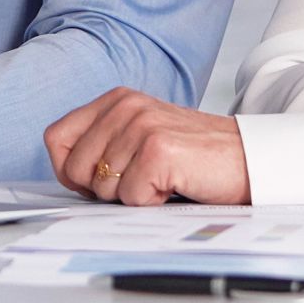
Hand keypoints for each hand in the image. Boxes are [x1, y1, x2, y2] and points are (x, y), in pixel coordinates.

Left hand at [43, 88, 250, 205]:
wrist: (247, 160)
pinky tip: (174, 185)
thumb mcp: (141, 138)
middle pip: (74, 168)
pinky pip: (130, 197)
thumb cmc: (195, 158)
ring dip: (133, 195)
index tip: (96, 182)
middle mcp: (126, 106)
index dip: (69, 170)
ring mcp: (141, 125)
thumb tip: (66, 176)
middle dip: (103, 189)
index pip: (56, 137)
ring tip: (163, 180)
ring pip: (103, 187)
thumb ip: (104, 145)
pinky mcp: (158, 150)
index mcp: (116, 100)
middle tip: (141, 181)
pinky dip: (152, 202)